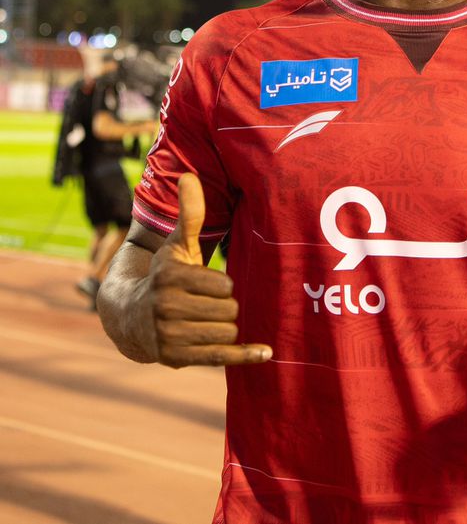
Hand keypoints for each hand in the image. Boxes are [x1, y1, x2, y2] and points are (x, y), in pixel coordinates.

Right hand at [145, 173, 272, 367]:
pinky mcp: (177, 359)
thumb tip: (189, 176)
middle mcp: (166, 308)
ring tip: (208, 320)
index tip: (210, 284)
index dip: (223, 285)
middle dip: (226, 306)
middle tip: (209, 304)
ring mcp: (170, 337)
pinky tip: (266, 352)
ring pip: (227, 332)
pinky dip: (246, 356)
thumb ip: (189, 214)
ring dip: (226, 326)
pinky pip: (221, 358)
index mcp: (169, 278)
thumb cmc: (165, 274)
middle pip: (229, 310)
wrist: (132, 316)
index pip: (224, 286)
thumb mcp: (177, 245)